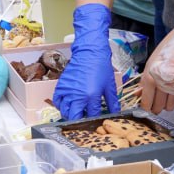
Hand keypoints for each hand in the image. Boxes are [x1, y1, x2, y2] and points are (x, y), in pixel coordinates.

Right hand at [52, 3, 118, 119]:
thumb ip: (112, 102)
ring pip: (65, 111)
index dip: (94, 120)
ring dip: (70, 114)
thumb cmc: (101, 68)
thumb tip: (116, 113)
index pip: (91, 115)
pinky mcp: (61, 86)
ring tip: (76, 112)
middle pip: (75, 117)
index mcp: (92, 96)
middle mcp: (78, 95)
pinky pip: (57, 101)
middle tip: (84, 119)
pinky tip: (67, 104)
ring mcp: (68, 91)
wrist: (90, 52)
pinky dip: (61, 105)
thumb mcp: (109, 86)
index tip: (96, 120)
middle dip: (80, 120)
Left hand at [143, 32, 173, 106]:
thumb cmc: (170, 51)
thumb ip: (145, 81)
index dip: (146, 106)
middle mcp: (170, 81)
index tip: (146, 109)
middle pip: (161, 105)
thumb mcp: (153, 63)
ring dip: (169, 102)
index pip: (149, 98)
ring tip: (168, 94)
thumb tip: (137, 95)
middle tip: (156, 104)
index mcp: (156, 74)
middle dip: (157, 106)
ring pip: (173, 105)